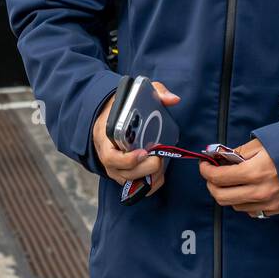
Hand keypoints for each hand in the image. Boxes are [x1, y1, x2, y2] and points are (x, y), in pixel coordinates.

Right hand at [91, 81, 180, 196]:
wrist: (109, 114)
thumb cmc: (122, 106)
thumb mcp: (135, 94)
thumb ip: (155, 92)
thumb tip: (174, 99)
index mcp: (104, 136)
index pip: (110, 156)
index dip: (127, 159)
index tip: (144, 153)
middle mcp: (106, 154)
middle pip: (122, 172)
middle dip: (144, 169)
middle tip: (159, 159)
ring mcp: (113, 166)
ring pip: (129, 181)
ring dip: (148, 178)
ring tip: (162, 166)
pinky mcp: (122, 172)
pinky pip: (133, 185)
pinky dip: (147, 184)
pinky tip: (159, 175)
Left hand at [198, 136, 278, 216]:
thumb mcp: (261, 143)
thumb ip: (238, 152)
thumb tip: (218, 158)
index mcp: (255, 172)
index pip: (219, 177)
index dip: (206, 171)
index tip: (205, 164)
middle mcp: (260, 191)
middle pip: (222, 197)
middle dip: (211, 185)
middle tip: (211, 175)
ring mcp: (269, 203)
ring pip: (235, 205)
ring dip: (227, 193)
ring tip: (230, 181)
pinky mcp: (277, 210)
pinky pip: (251, 210)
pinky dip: (244, 201)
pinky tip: (247, 189)